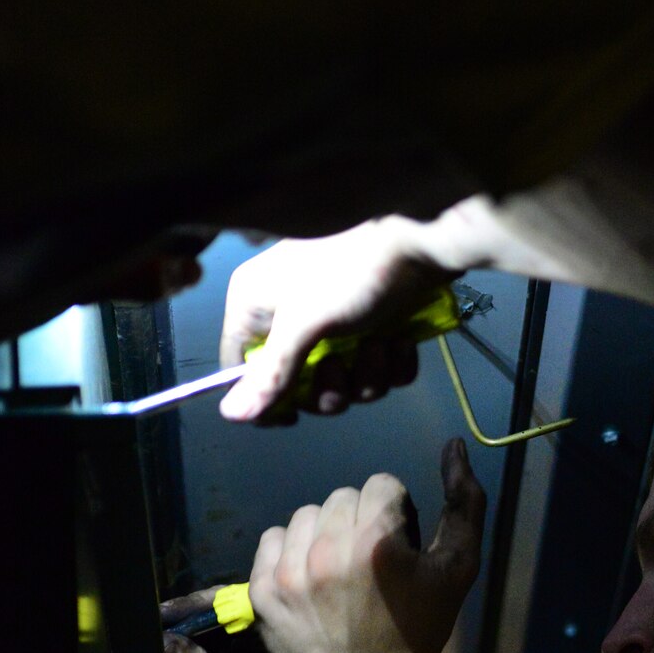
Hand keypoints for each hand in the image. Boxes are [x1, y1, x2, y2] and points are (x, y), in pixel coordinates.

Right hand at [162, 592, 299, 652]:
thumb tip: (165, 637)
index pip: (243, 612)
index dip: (218, 603)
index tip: (191, 604)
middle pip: (208, 622)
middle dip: (185, 617)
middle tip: (161, 616)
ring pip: (183, 642)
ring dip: (166, 636)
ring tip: (149, 630)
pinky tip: (142, 651)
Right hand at [217, 217, 460, 422]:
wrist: (422, 236)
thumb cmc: (351, 269)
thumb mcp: (304, 322)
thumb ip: (271, 373)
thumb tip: (231, 415)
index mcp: (257, 306)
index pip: (241, 369)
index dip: (266, 398)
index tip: (294, 415)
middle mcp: (289, 315)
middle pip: (298, 386)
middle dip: (330, 389)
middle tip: (345, 366)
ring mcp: (334, 321)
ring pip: (345, 382)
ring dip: (368, 376)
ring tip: (380, 343)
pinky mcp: (374, 325)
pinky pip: (378, 369)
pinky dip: (393, 364)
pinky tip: (402, 340)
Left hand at [247, 444, 485, 652]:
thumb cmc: (419, 632)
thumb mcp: (458, 568)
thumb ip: (465, 502)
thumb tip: (454, 446)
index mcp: (375, 542)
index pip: (382, 484)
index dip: (397, 515)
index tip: (399, 551)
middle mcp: (326, 550)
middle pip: (344, 496)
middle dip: (361, 521)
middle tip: (372, 565)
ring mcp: (288, 572)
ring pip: (307, 514)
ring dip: (325, 532)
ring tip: (340, 571)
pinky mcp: (261, 590)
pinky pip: (273, 538)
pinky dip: (293, 552)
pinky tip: (312, 579)